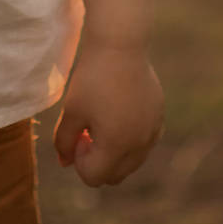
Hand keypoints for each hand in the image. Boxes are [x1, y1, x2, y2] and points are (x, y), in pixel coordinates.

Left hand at [53, 44, 162, 187]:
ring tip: (103, 123)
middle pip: (114, 176)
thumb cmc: (92, 78)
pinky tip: (118, 114)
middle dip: (97, 161)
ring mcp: (152, 132)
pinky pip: (144, 145)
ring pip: (131, 163)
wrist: (121, 46)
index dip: (79, 160)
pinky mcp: (159, 119)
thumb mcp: (72, 111)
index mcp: (117, 145)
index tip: (77, 134)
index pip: (94, 177)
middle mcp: (139, 144)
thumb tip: (65, 162)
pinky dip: (129, 141)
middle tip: (87, 131)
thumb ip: (64, 142)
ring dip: (114, 154)